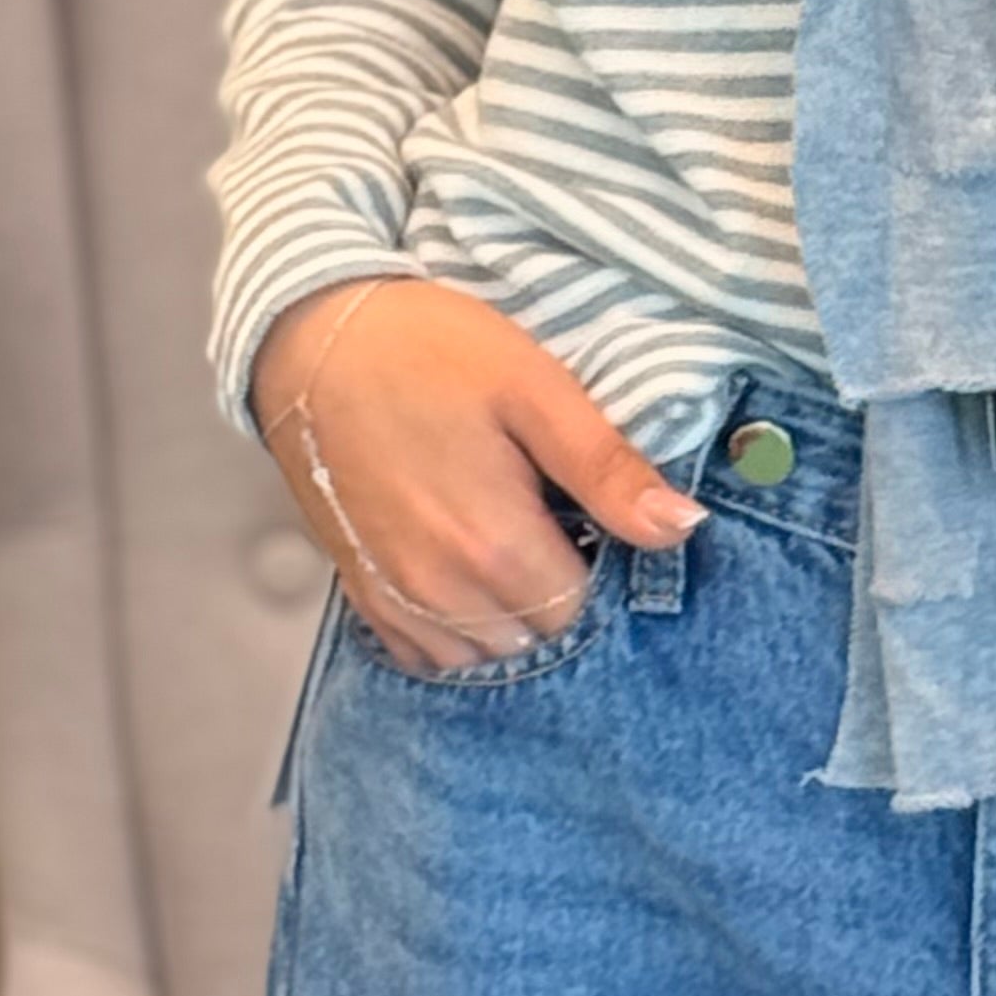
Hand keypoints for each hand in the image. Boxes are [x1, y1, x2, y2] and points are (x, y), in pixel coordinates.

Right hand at [254, 275, 706, 676]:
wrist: (312, 339)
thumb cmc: (430, 351)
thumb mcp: (535, 388)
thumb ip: (607, 468)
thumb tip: (684, 527)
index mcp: (493, 547)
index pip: (582, 614)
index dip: (600, 566)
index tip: (592, 516)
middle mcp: (441, 594)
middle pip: (534, 640)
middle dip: (558, 594)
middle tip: (554, 517)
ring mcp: (393, 599)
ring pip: (480, 655)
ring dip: (507, 617)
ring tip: (511, 539)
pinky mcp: (360, 590)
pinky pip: (423, 651)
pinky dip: (455, 629)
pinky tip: (466, 566)